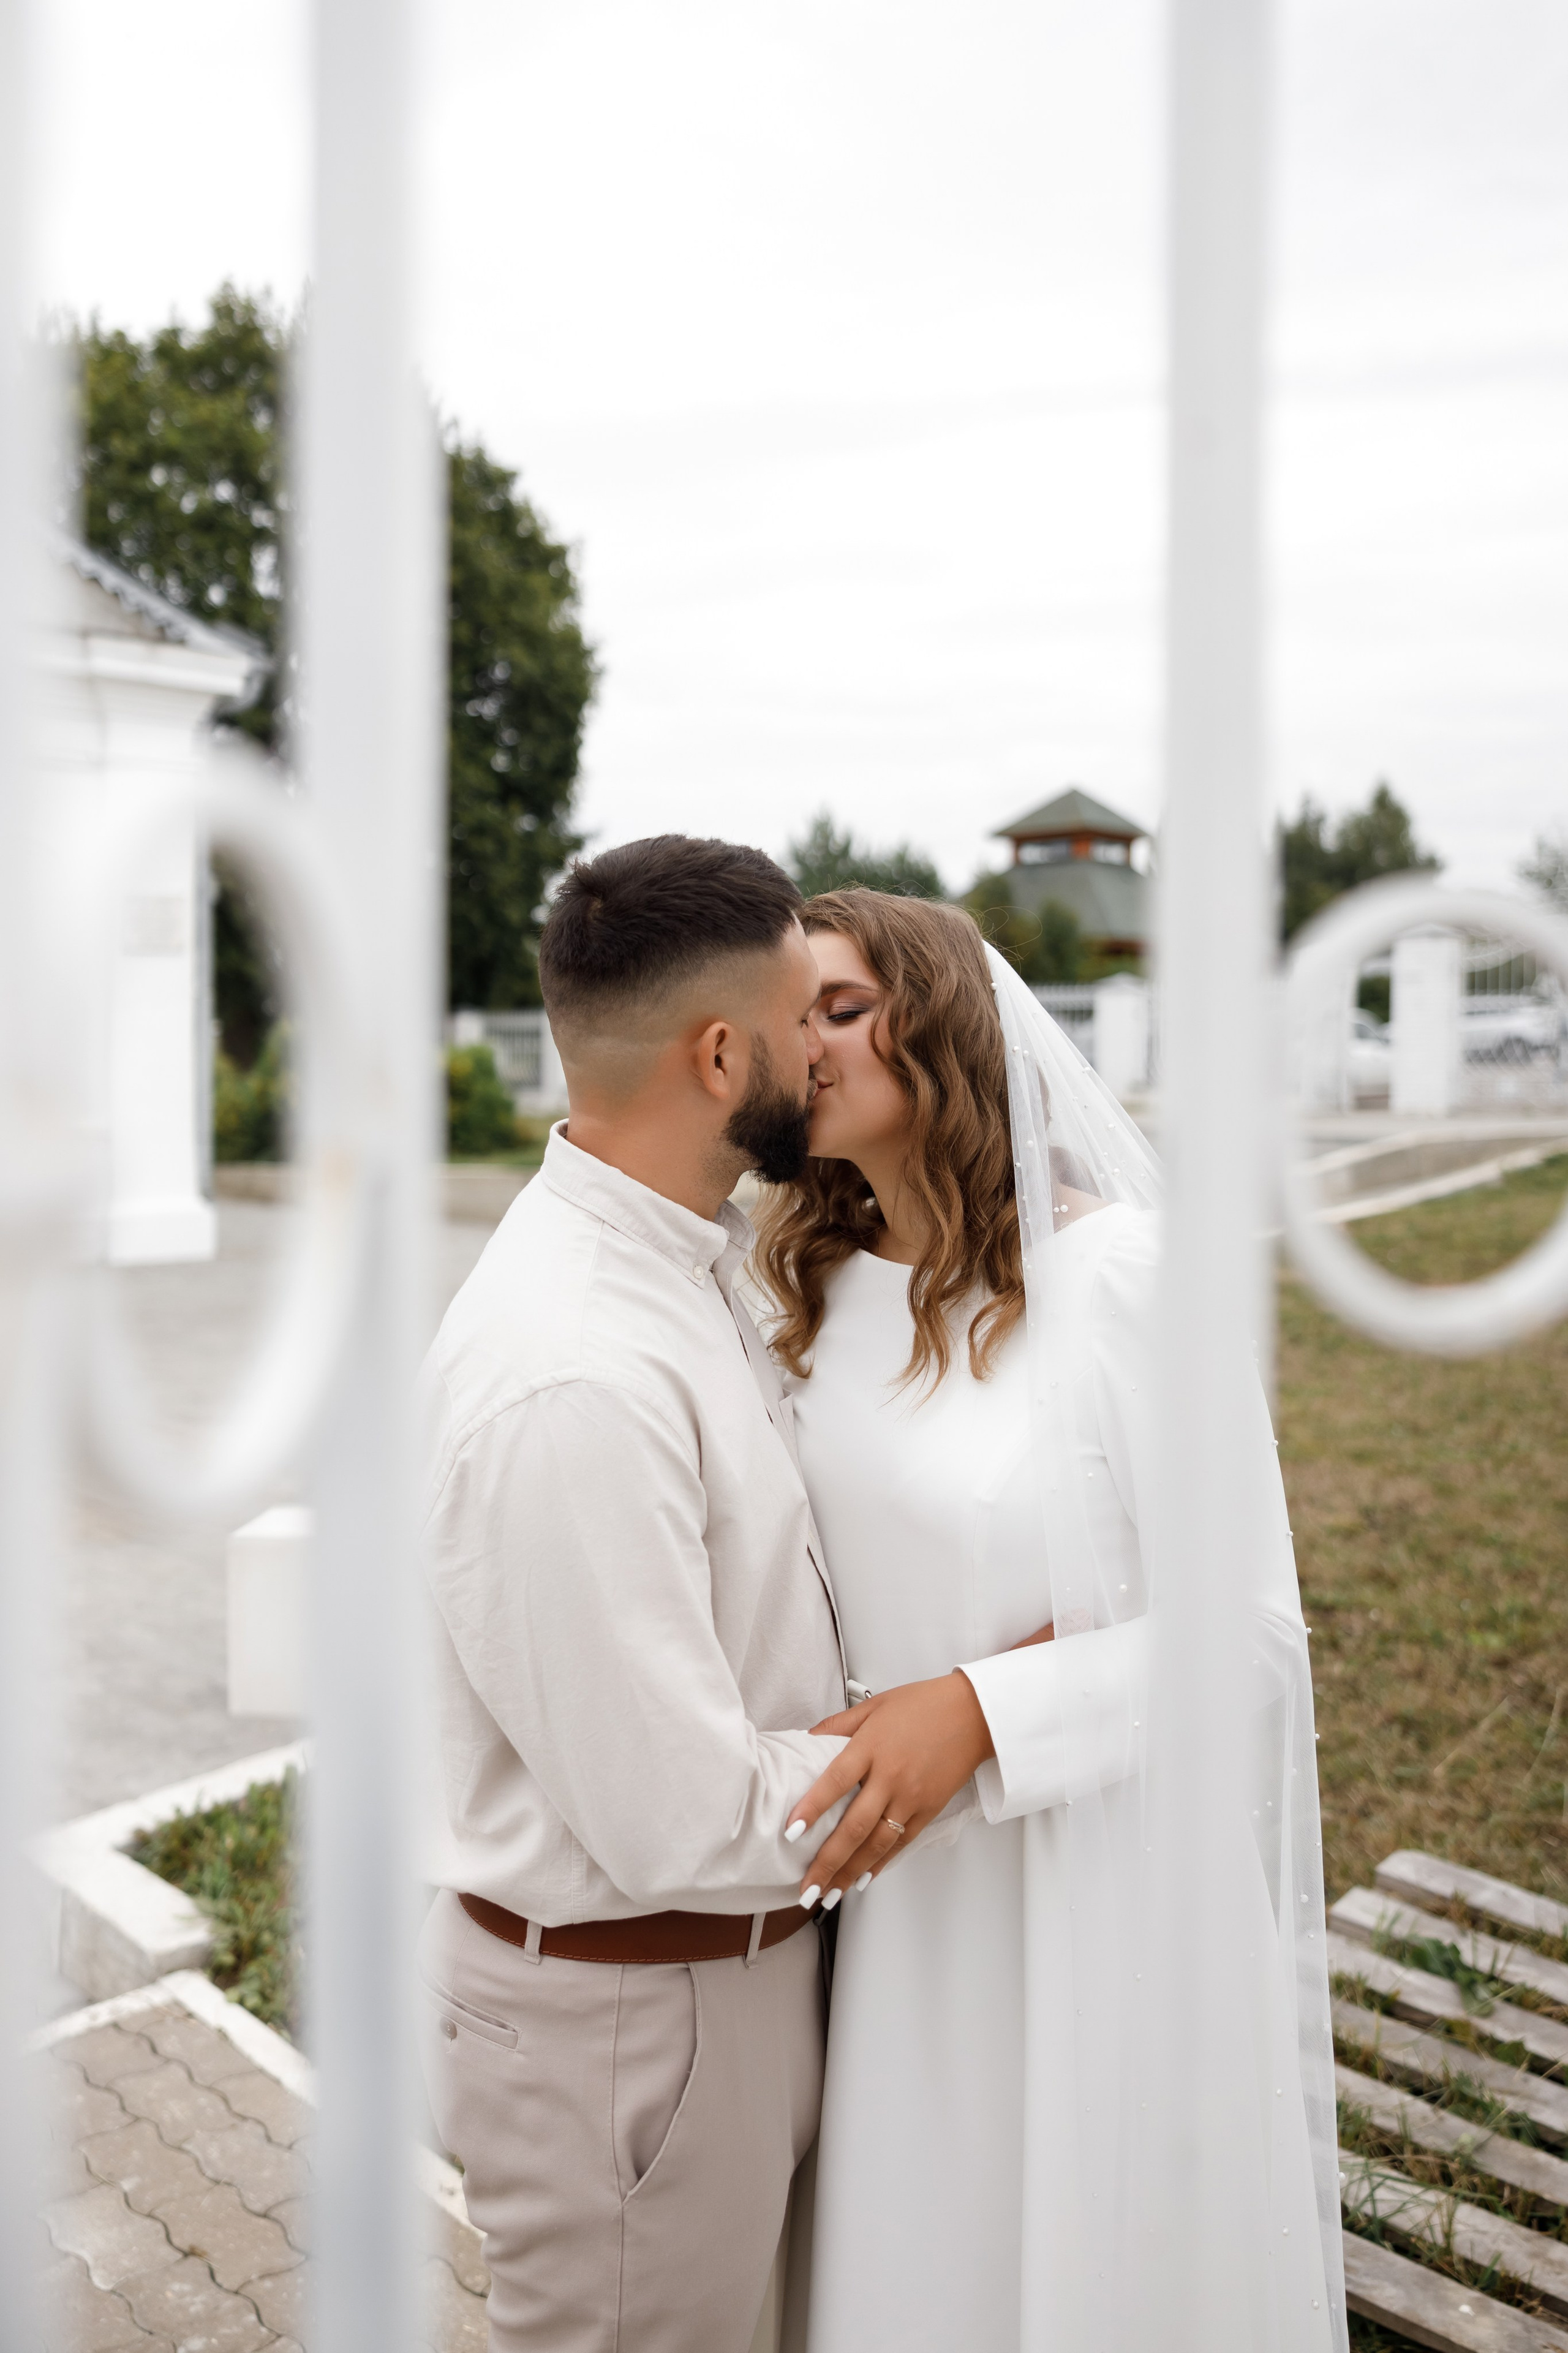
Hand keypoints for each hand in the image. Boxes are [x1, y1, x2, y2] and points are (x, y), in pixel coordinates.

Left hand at [789, 1672, 995, 1904]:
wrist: (973, 1714)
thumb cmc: (923, 1705)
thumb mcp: (874, 1705)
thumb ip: (838, 1725)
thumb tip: (807, 1739)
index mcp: (871, 1746)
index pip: (835, 1781)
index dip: (812, 1807)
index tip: (791, 1832)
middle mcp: (890, 1776)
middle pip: (854, 1826)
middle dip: (828, 1862)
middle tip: (807, 1888)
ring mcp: (911, 1797)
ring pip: (877, 1843)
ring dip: (851, 1873)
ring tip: (830, 1894)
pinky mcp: (929, 1810)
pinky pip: (902, 1843)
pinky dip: (882, 1863)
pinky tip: (864, 1878)